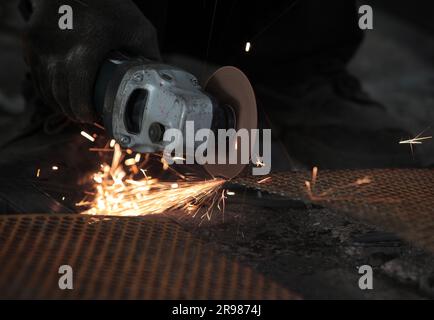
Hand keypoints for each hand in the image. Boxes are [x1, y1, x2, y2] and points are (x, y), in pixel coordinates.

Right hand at [21, 0, 160, 122]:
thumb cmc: (110, 4)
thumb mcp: (138, 29)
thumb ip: (149, 56)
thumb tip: (159, 81)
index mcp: (85, 53)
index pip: (78, 99)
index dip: (85, 114)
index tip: (95, 117)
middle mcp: (57, 53)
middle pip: (61, 99)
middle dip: (74, 112)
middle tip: (87, 115)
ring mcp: (40, 48)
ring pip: (46, 90)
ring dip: (60, 103)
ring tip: (74, 107)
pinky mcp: (30, 42)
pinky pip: (36, 76)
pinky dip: (47, 88)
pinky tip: (60, 92)